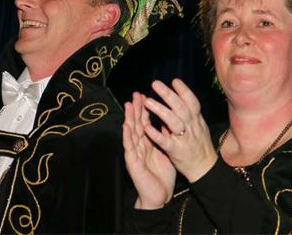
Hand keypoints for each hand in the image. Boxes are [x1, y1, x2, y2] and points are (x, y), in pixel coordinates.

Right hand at [123, 91, 175, 208]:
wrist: (159, 196)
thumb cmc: (161, 176)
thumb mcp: (165, 153)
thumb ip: (163, 139)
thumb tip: (165, 123)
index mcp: (147, 143)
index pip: (145, 123)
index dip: (144, 110)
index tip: (144, 95)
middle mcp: (139, 146)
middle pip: (137, 124)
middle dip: (136, 109)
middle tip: (135, 94)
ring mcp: (135, 153)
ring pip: (131, 133)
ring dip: (129, 118)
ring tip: (128, 105)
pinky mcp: (133, 163)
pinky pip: (130, 148)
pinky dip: (127, 137)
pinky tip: (126, 126)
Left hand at [142, 79, 217, 182]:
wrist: (204, 168)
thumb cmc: (198, 145)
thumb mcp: (197, 127)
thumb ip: (185, 115)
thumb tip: (173, 100)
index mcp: (196, 121)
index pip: (192, 102)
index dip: (184, 91)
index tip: (174, 81)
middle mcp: (192, 127)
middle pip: (181, 108)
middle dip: (168, 95)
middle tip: (155, 84)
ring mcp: (184, 139)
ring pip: (174, 122)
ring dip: (161, 111)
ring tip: (147, 102)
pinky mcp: (176, 151)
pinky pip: (165, 142)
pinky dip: (156, 134)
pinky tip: (147, 127)